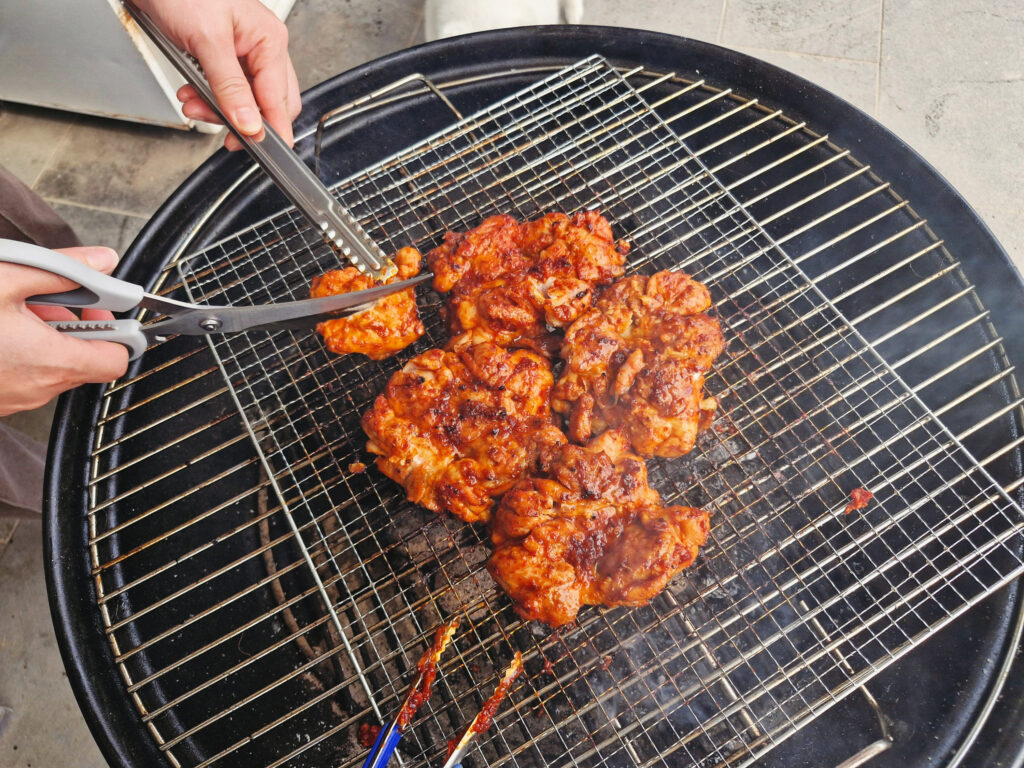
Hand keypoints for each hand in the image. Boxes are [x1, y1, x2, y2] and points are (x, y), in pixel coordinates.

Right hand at [0, 247, 128, 415]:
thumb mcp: (6, 278)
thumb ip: (63, 270)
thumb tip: (101, 261)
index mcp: (51, 359)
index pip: (117, 358)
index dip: (116, 330)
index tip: (100, 307)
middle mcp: (39, 387)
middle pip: (86, 362)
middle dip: (76, 328)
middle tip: (50, 301)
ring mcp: (16, 400)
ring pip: (53, 369)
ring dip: (45, 339)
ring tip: (15, 312)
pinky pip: (25, 377)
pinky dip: (21, 354)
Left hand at [134, 0, 300, 149]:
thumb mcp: (206, 40)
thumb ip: (229, 86)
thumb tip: (250, 123)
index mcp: (269, 40)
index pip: (280, 99)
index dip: (271, 128)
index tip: (262, 150)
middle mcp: (262, 48)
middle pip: (268, 104)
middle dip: (242, 120)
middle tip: (220, 130)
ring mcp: (244, 53)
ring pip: (246, 100)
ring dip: (219, 109)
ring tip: (193, 105)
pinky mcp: (224, 56)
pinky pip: (227, 89)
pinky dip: (209, 98)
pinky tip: (191, 94)